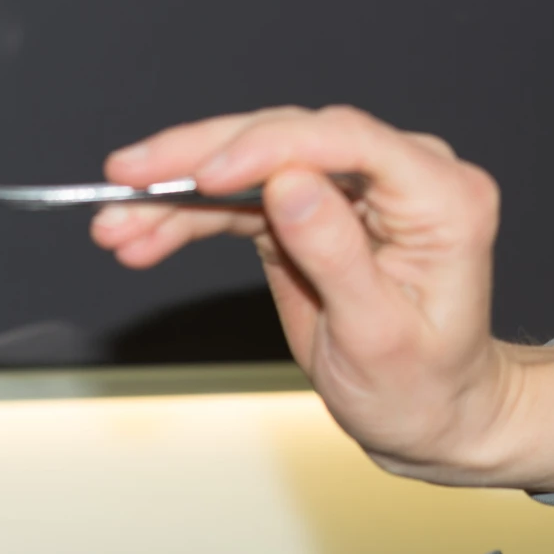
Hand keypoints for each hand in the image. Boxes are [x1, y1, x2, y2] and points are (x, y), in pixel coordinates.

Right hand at [91, 107, 522, 481]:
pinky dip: (185, 219)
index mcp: (438, 195)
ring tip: (115, 222)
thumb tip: (289, 183)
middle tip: (127, 178)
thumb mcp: (379, 335)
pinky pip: (238, 202)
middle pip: (285, 139)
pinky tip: (139, 235)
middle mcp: (396, 176)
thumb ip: (336, 254)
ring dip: (175, 192)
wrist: (429, 414)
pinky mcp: (307, 209)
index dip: (268, 147)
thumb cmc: (423, 384)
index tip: (205, 172)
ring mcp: (348, 189)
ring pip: (249, 167)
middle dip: (197, 159)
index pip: (344, 140)